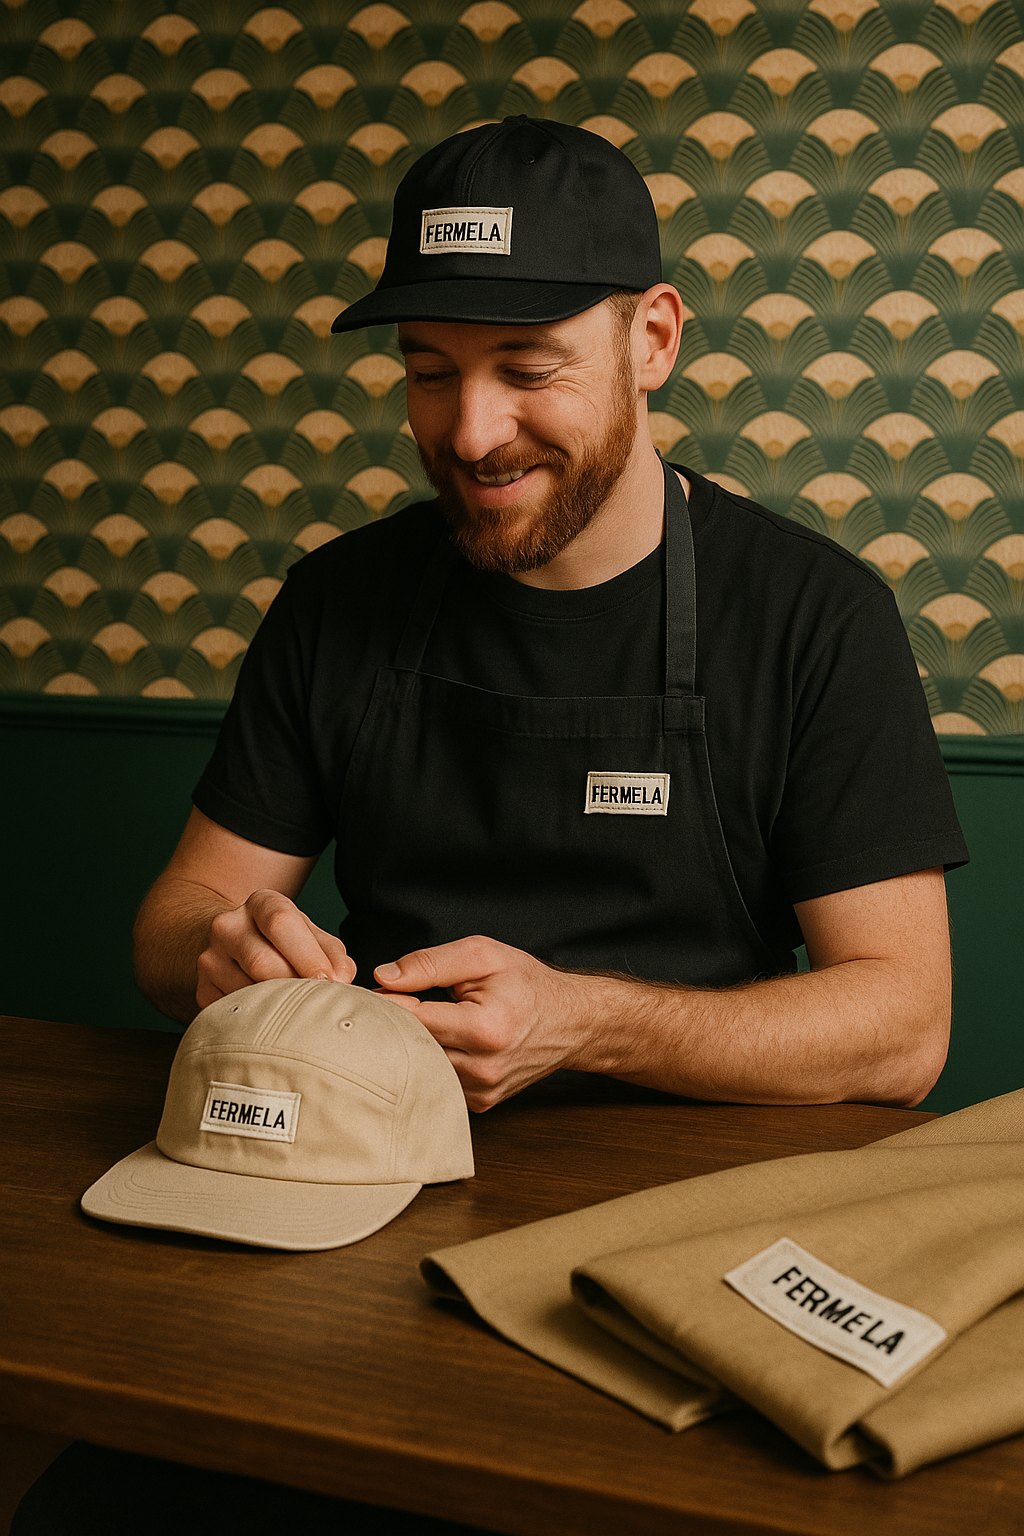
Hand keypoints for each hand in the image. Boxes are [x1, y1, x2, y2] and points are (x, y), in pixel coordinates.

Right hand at [196, 889, 354, 1009]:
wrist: (236, 945)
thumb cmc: (283, 942)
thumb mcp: (310, 935)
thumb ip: (332, 953)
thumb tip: (342, 978)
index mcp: (260, 903)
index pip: (280, 923)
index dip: (307, 955)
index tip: (329, 981)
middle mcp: (229, 926)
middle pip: (261, 961)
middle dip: (294, 985)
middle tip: (316, 1003)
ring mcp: (210, 957)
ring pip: (245, 990)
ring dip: (277, 1006)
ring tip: (297, 1010)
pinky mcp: (203, 988)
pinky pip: (232, 1011)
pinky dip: (257, 1019)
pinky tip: (272, 1017)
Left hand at [374, 936, 594, 1110]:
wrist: (571, 1022)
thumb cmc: (527, 985)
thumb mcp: (483, 955)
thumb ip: (431, 963)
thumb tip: (383, 977)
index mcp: (485, 1029)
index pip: (412, 1020)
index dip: (386, 1002)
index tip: (373, 990)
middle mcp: (484, 1068)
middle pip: (411, 1049)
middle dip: (393, 1025)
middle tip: (387, 1002)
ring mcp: (483, 1091)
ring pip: (421, 1069)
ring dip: (410, 1046)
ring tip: (418, 1019)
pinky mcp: (481, 1103)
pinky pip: (438, 1082)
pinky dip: (431, 1062)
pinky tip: (439, 1042)